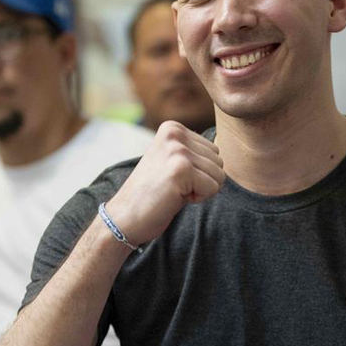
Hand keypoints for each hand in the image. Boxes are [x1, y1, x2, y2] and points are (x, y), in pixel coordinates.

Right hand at [105, 120, 223, 245]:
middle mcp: (175, 134)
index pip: (214, 151)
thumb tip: (221, 152)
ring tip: (173, 190)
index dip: (198, 171)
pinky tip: (174, 197)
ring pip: (219, 175)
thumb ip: (193, 151)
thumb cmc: (152, 193)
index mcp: (173, 127)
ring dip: (199, 190)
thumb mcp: (171, 160)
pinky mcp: (181, 169)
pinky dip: (197, 198)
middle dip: (201, 180)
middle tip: (172, 185)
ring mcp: (177, 150)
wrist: (124, 217)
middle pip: (219, 162)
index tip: (173, 176)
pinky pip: (213, 188)